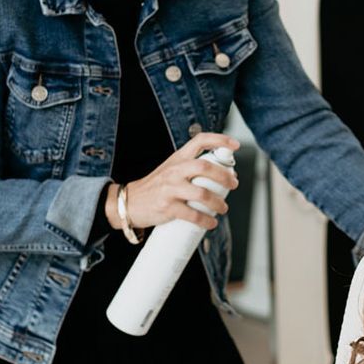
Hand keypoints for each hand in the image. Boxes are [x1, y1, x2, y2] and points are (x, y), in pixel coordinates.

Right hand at [105, 132, 239, 230]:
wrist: (128, 203)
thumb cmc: (156, 187)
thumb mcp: (172, 170)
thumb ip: (192, 169)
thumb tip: (224, 176)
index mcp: (178, 158)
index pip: (200, 140)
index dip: (220, 140)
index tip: (235, 145)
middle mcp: (175, 170)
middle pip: (205, 167)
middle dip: (224, 176)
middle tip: (234, 184)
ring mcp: (170, 188)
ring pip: (202, 194)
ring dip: (218, 203)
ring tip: (223, 208)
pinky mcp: (167, 207)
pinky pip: (192, 215)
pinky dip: (205, 220)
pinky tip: (210, 223)